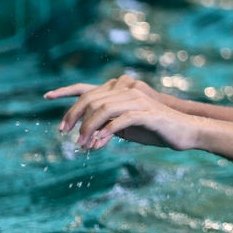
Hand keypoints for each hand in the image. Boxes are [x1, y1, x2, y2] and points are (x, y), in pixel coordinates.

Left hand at [46, 75, 198, 151]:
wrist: (185, 131)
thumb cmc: (156, 129)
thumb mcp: (127, 127)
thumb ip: (108, 126)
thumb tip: (87, 137)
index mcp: (121, 92)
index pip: (89, 87)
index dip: (66, 91)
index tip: (47, 96)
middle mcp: (128, 91)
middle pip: (91, 99)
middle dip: (74, 117)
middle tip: (64, 134)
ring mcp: (138, 100)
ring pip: (103, 109)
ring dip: (88, 128)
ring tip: (82, 145)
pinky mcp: (147, 113)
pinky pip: (120, 120)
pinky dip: (106, 132)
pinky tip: (99, 143)